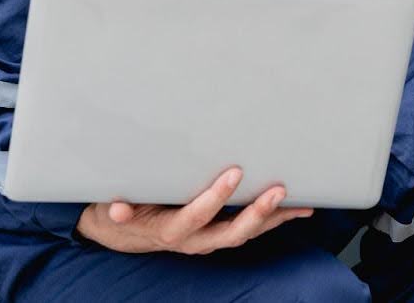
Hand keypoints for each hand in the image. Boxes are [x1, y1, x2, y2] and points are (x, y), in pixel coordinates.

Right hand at [74, 167, 313, 254]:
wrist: (125, 233)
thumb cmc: (124, 213)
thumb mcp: (112, 210)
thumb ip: (117, 210)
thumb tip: (117, 210)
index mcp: (170, 230)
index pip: (196, 216)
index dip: (215, 198)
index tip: (234, 173)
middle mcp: (194, 239)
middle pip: (230, 233)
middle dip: (256, 214)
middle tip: (277, 191)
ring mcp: (209, 238)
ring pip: (246, 233)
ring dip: (273, 219)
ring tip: (300, 204)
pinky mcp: (220, 233)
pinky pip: (251, 229)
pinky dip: (275, 220)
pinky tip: (297, 208)